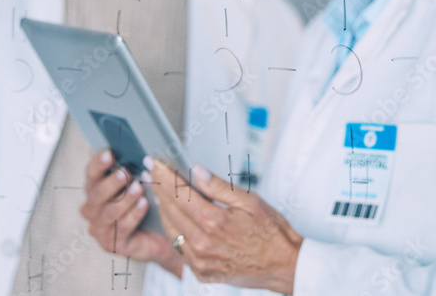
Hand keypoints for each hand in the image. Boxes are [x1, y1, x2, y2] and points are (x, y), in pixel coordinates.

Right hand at [80, 150, 183, 276]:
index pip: (91, 172)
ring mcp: (99, 228)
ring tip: (139, 188)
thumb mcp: (140, 180)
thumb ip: (131, 164)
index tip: (110, 152)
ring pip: (108, 212)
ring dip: (124, 199)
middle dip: (111, 182)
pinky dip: (133, 215)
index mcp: (94, 188)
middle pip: (95, 193)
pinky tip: (144, 205)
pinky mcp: (111, 244)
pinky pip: (121, 228)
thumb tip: (133, 144)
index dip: (98, 162)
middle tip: (125, 173)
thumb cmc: (147, 202)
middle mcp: (92, 208)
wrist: (160, 235)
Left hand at [147, 158, 302, 292]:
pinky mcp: (203, 272)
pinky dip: (174, 232)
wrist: (284, 265)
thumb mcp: (250, 201)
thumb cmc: (272, 234)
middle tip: (150, 173)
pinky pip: (180, 249)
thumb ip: (218, 186)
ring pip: (171, 230)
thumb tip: (197, 171)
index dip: (164, 176)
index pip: (179, 193)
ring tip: (158, 193)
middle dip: (158, 188)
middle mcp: (203, 244)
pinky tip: (173, 220)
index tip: (154, 164)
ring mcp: (201, 261)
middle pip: (171, 210)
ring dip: (163, 210)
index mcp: (214, 222)